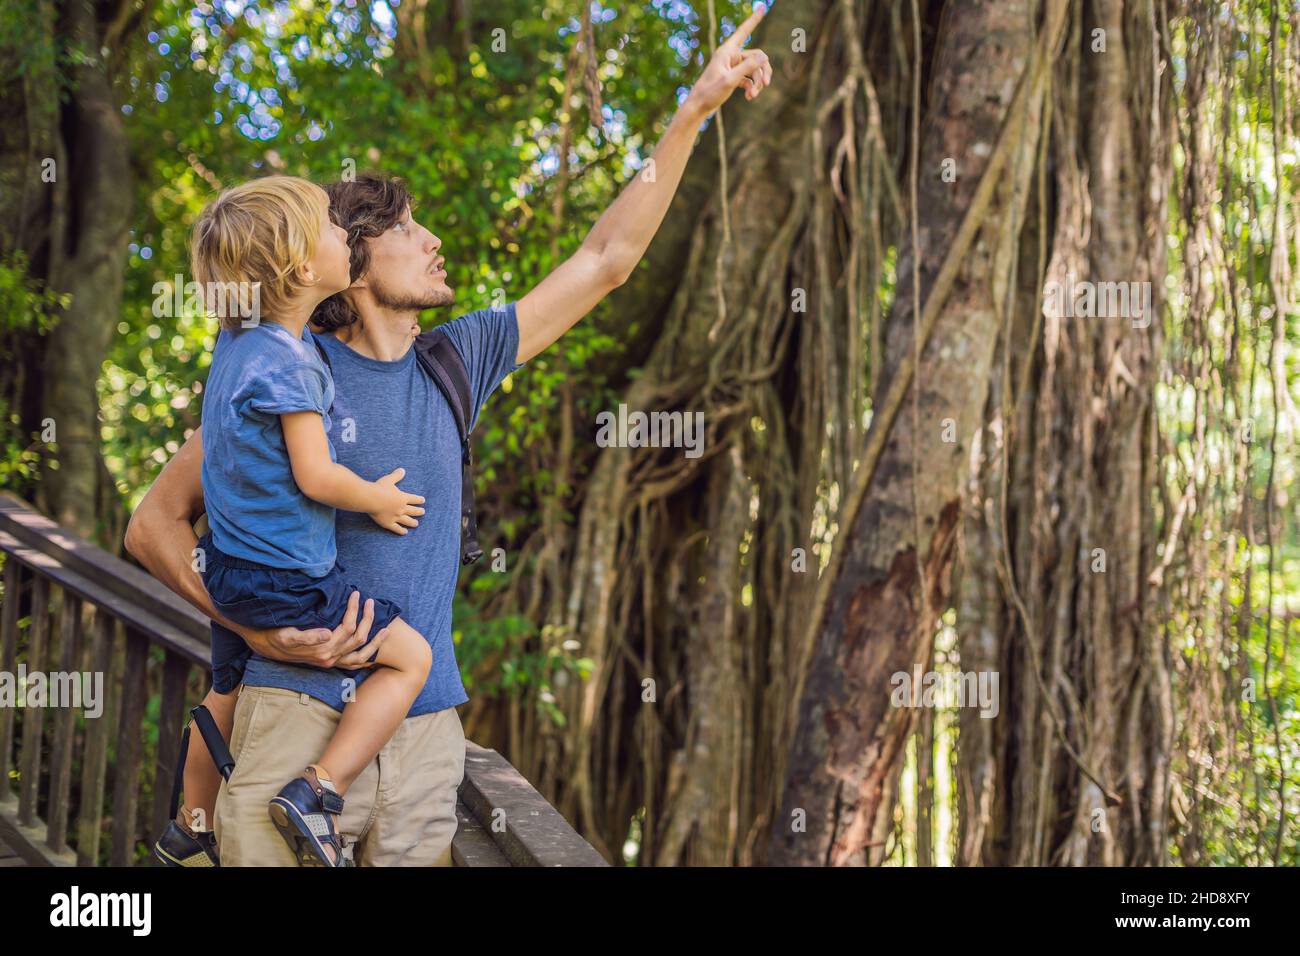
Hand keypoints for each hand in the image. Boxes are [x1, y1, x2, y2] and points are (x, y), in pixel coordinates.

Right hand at [239, 590, 390, 668]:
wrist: (267, 647)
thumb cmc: (277, 636)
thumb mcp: (288, 635)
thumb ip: (307, 637)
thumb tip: (327, 634)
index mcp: (322, 650)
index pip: (347, 628)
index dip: (353, 610)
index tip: (355, 593)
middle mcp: (330, 658)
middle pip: (358, 638)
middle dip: (367, 618)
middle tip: (369, 600)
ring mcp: (332, 662)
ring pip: (361, 655)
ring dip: (375, 641)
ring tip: (386, 628)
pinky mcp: (330, 663)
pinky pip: (354, 664)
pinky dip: (367, 656)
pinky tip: (375, 647)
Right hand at [368, 466, 425, 534]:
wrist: (371, 499)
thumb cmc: (380, 488)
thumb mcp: (389, 479)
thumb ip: (396, 475)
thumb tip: (402, 470)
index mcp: (403, 498)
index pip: (414, 499)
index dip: (419, 500)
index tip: (423, 501)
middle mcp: (401, 508)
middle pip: (413, 511)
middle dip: (419, 511)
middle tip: (423, 512)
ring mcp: (395, 517)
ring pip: (407, 520)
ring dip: (412, 522)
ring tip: (416, 524)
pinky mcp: (388, 523)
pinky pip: (397, 528)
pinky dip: (401, 531)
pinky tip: (405, 532)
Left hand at [683, 6, 771, 118]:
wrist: (698, 107)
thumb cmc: (710, 92)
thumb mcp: (730, 80)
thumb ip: (748, 67)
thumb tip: (765, 56)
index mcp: (727, 51)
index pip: (744, 31)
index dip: (754, 20)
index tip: (762, 6)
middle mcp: (730, 56)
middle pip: (756, 57)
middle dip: (762, 72)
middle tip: (765, 84)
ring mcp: (732, 67)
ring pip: (754, 70)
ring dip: (757, 83)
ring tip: (753, 96)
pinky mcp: (733, 77)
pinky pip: (748, 79)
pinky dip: (751, 87)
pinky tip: (749, 97)